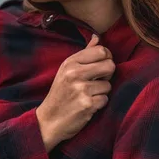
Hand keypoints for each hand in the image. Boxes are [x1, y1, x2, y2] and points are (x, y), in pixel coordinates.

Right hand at [36, 34, 114, 151]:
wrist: (49, 120)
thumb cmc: (60, 94)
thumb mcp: (66, 70)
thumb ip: (84, 54)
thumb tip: (97, 37)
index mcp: (70, 62)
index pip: (101, 50)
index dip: (106, 59)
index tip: (99, 67)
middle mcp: (75, 73)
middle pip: (110, 65)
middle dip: (107, 75)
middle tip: (96, 81)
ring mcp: (81, 89)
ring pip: (108, 85)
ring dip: (101, 92)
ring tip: (88, 95)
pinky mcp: (87, 104)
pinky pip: (105, 99)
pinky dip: (99, 104)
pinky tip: (87, 105)